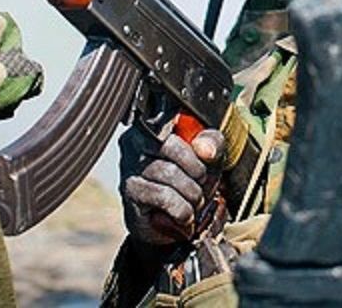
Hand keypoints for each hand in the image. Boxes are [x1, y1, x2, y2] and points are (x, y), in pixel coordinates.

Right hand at [119, 123, 225, 245]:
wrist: (173, 222)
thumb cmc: (188, 181)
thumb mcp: (208, 157)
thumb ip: (212, 143)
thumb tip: (204, 148)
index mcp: (155, 125)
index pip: (172, 120)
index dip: (193, 142)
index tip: (207, 158)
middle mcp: (136, 141)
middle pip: (169, 145)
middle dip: (196, 169)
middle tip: (203, 183)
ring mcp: (129, 166)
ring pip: (167, 172)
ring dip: (192, 192)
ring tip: (196, 201)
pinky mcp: (130, 193)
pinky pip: (162, 196)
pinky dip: (181, 208)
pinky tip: (185, 214)